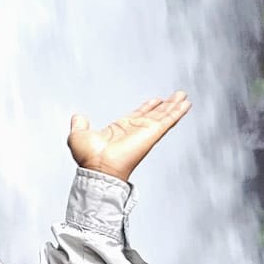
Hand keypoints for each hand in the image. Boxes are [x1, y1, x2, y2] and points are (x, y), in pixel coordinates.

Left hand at [67, 91, 190, 182]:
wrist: (98, 167)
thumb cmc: (88, 158)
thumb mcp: (78, 135)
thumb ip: (79, 124)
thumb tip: (77, 117)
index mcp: (121, 129)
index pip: (138, 115)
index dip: (148, 107)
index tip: (156, 100)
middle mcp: (135, 131)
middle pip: (155, 114)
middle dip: (166, 105)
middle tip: (176, 96)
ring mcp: (145, 132)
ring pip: (164, 116)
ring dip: (174, 106)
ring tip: (184, 97)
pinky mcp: (152, 133)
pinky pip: (168, 120)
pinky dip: (178, 112)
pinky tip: (186, 104)